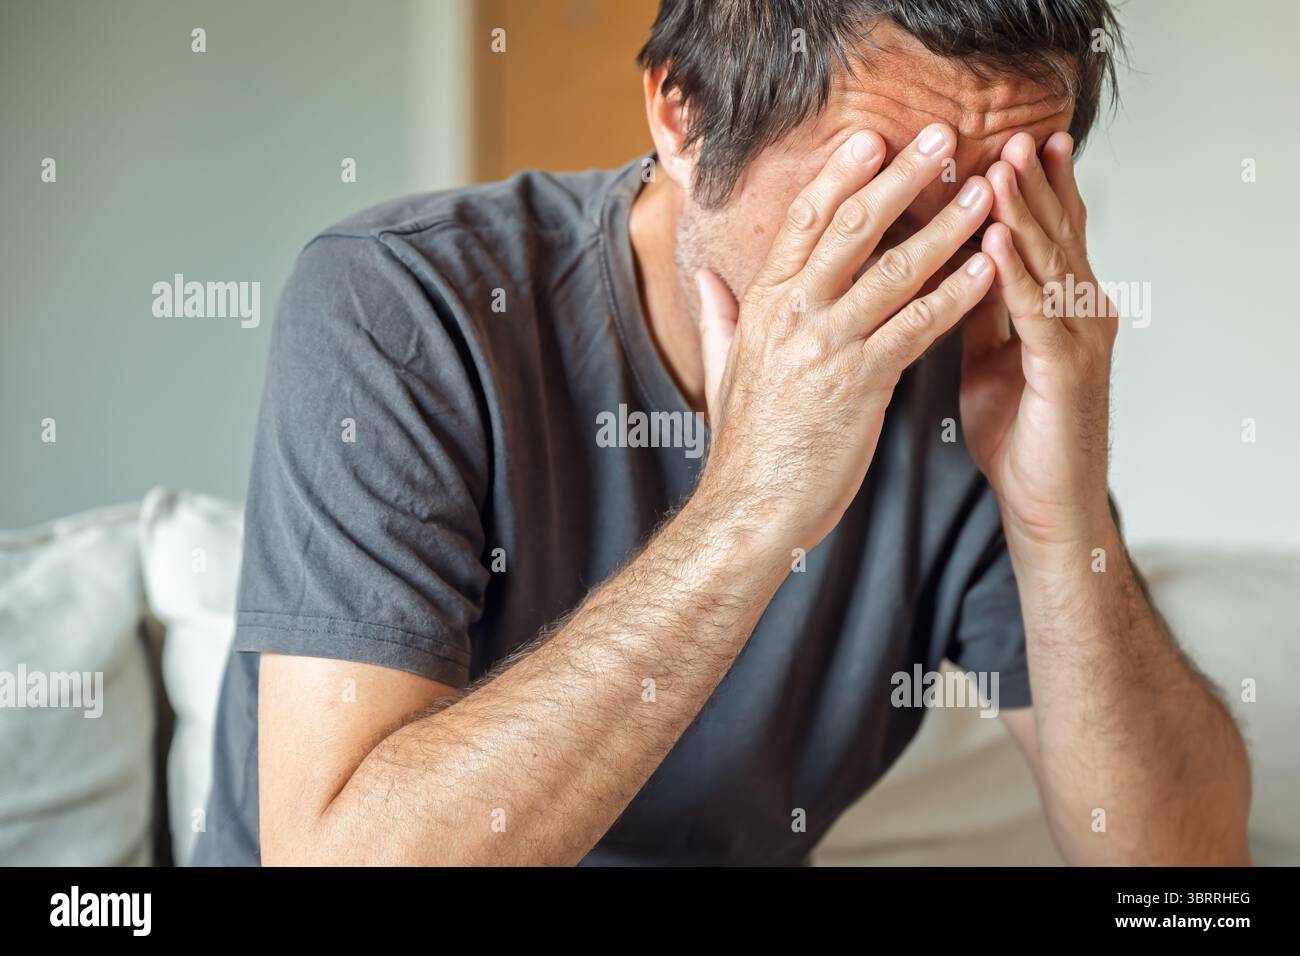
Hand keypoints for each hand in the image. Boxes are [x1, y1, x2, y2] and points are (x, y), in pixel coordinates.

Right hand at [694, 123, 993, 553]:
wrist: (749, 510)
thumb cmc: (746, 447)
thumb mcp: (723, 370)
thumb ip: (720, 316)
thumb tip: (705, 276)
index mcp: (763, 305)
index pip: (804, 222)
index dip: (840, 175)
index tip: (873, 139)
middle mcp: (793, 314)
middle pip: (853, 227)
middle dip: (902, 176)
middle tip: (944, 137)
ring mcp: (826, 346)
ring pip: (894, 270)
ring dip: (946, 225)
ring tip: (985, 192)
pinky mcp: (859, 384)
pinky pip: (917, 326)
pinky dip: (956, 294)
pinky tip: (989, 267)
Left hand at [961, 131, 1117, 555]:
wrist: (1044, 503)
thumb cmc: (1020, 432)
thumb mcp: (992, 356)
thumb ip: (982, 309)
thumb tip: (957, 262)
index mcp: (1060, 309)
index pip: (1048, 235)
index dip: (1034, 188)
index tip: (1014, 141)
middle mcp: (1079, 314)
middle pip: (1054, 235)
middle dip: (1031, 184)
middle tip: (1012, 134)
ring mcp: (1077, 340)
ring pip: (1049, 263)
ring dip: (1024, 212)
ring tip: (1000, 168)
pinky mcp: (1064, 371)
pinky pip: (1036, 312)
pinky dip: (1016, 273)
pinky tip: (996, 240)